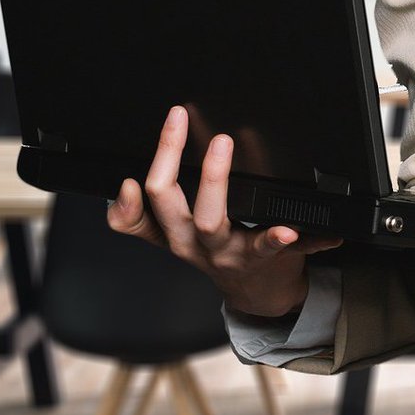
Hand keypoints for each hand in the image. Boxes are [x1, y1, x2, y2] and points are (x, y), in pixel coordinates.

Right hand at [107, 106, 341, 316]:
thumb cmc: (222, 254)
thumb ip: (159, 206)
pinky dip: (279, 236)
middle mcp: (192, 244)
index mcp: (172, 234)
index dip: (125, 203)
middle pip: (167, 203)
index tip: (127, 179)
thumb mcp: (183, 235)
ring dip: (213, 178)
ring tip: (222, 143)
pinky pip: (267, 247)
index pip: (136, 218)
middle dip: (168, 157)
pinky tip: (289, 228)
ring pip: (208, 220)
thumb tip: (145, 168)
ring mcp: (224, 253)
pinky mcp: (259, 259)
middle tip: (179, 120)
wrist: (260, 293)